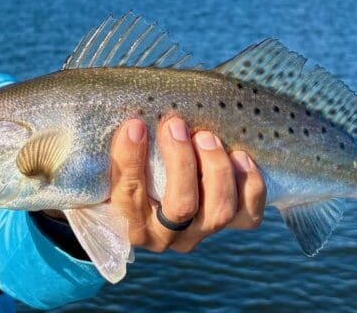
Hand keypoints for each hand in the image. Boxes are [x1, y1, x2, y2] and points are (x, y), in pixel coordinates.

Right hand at [108, 117, 265, 252]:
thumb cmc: (125, 171)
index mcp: (128, 223)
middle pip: (181, 206)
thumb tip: (122, 120)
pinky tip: (239, 156)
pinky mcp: (228, 225)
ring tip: (207, 136)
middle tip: (176, 124)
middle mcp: (165, 236)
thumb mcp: (107, 167)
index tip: (134, 125)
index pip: (128, 194)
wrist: (153, 198)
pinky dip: (249, 186)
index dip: (131, 159)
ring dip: (216, 169)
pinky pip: (248, 217)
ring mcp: (199, 233)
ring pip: (218, 212)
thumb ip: (111, 151)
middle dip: (181, 161)